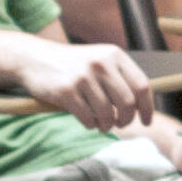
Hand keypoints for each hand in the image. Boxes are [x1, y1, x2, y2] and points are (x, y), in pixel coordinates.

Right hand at [16, 41, 151, 130]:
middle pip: (127, 103)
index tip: (146, 121)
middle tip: (120, 124)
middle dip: (126, 120)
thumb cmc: (72, 65)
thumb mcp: (99, 61)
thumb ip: (119, 78)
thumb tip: (140, 108)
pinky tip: (87, 120)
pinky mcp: (66, 91)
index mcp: (114, 55)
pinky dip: (91, 125)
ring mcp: (83, 77)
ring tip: (102, 124)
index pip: (141, 85)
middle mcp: (100, 64)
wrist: (34, 58)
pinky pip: (88, 119)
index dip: (147, 108)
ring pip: (108, 114)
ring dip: (107, 125)